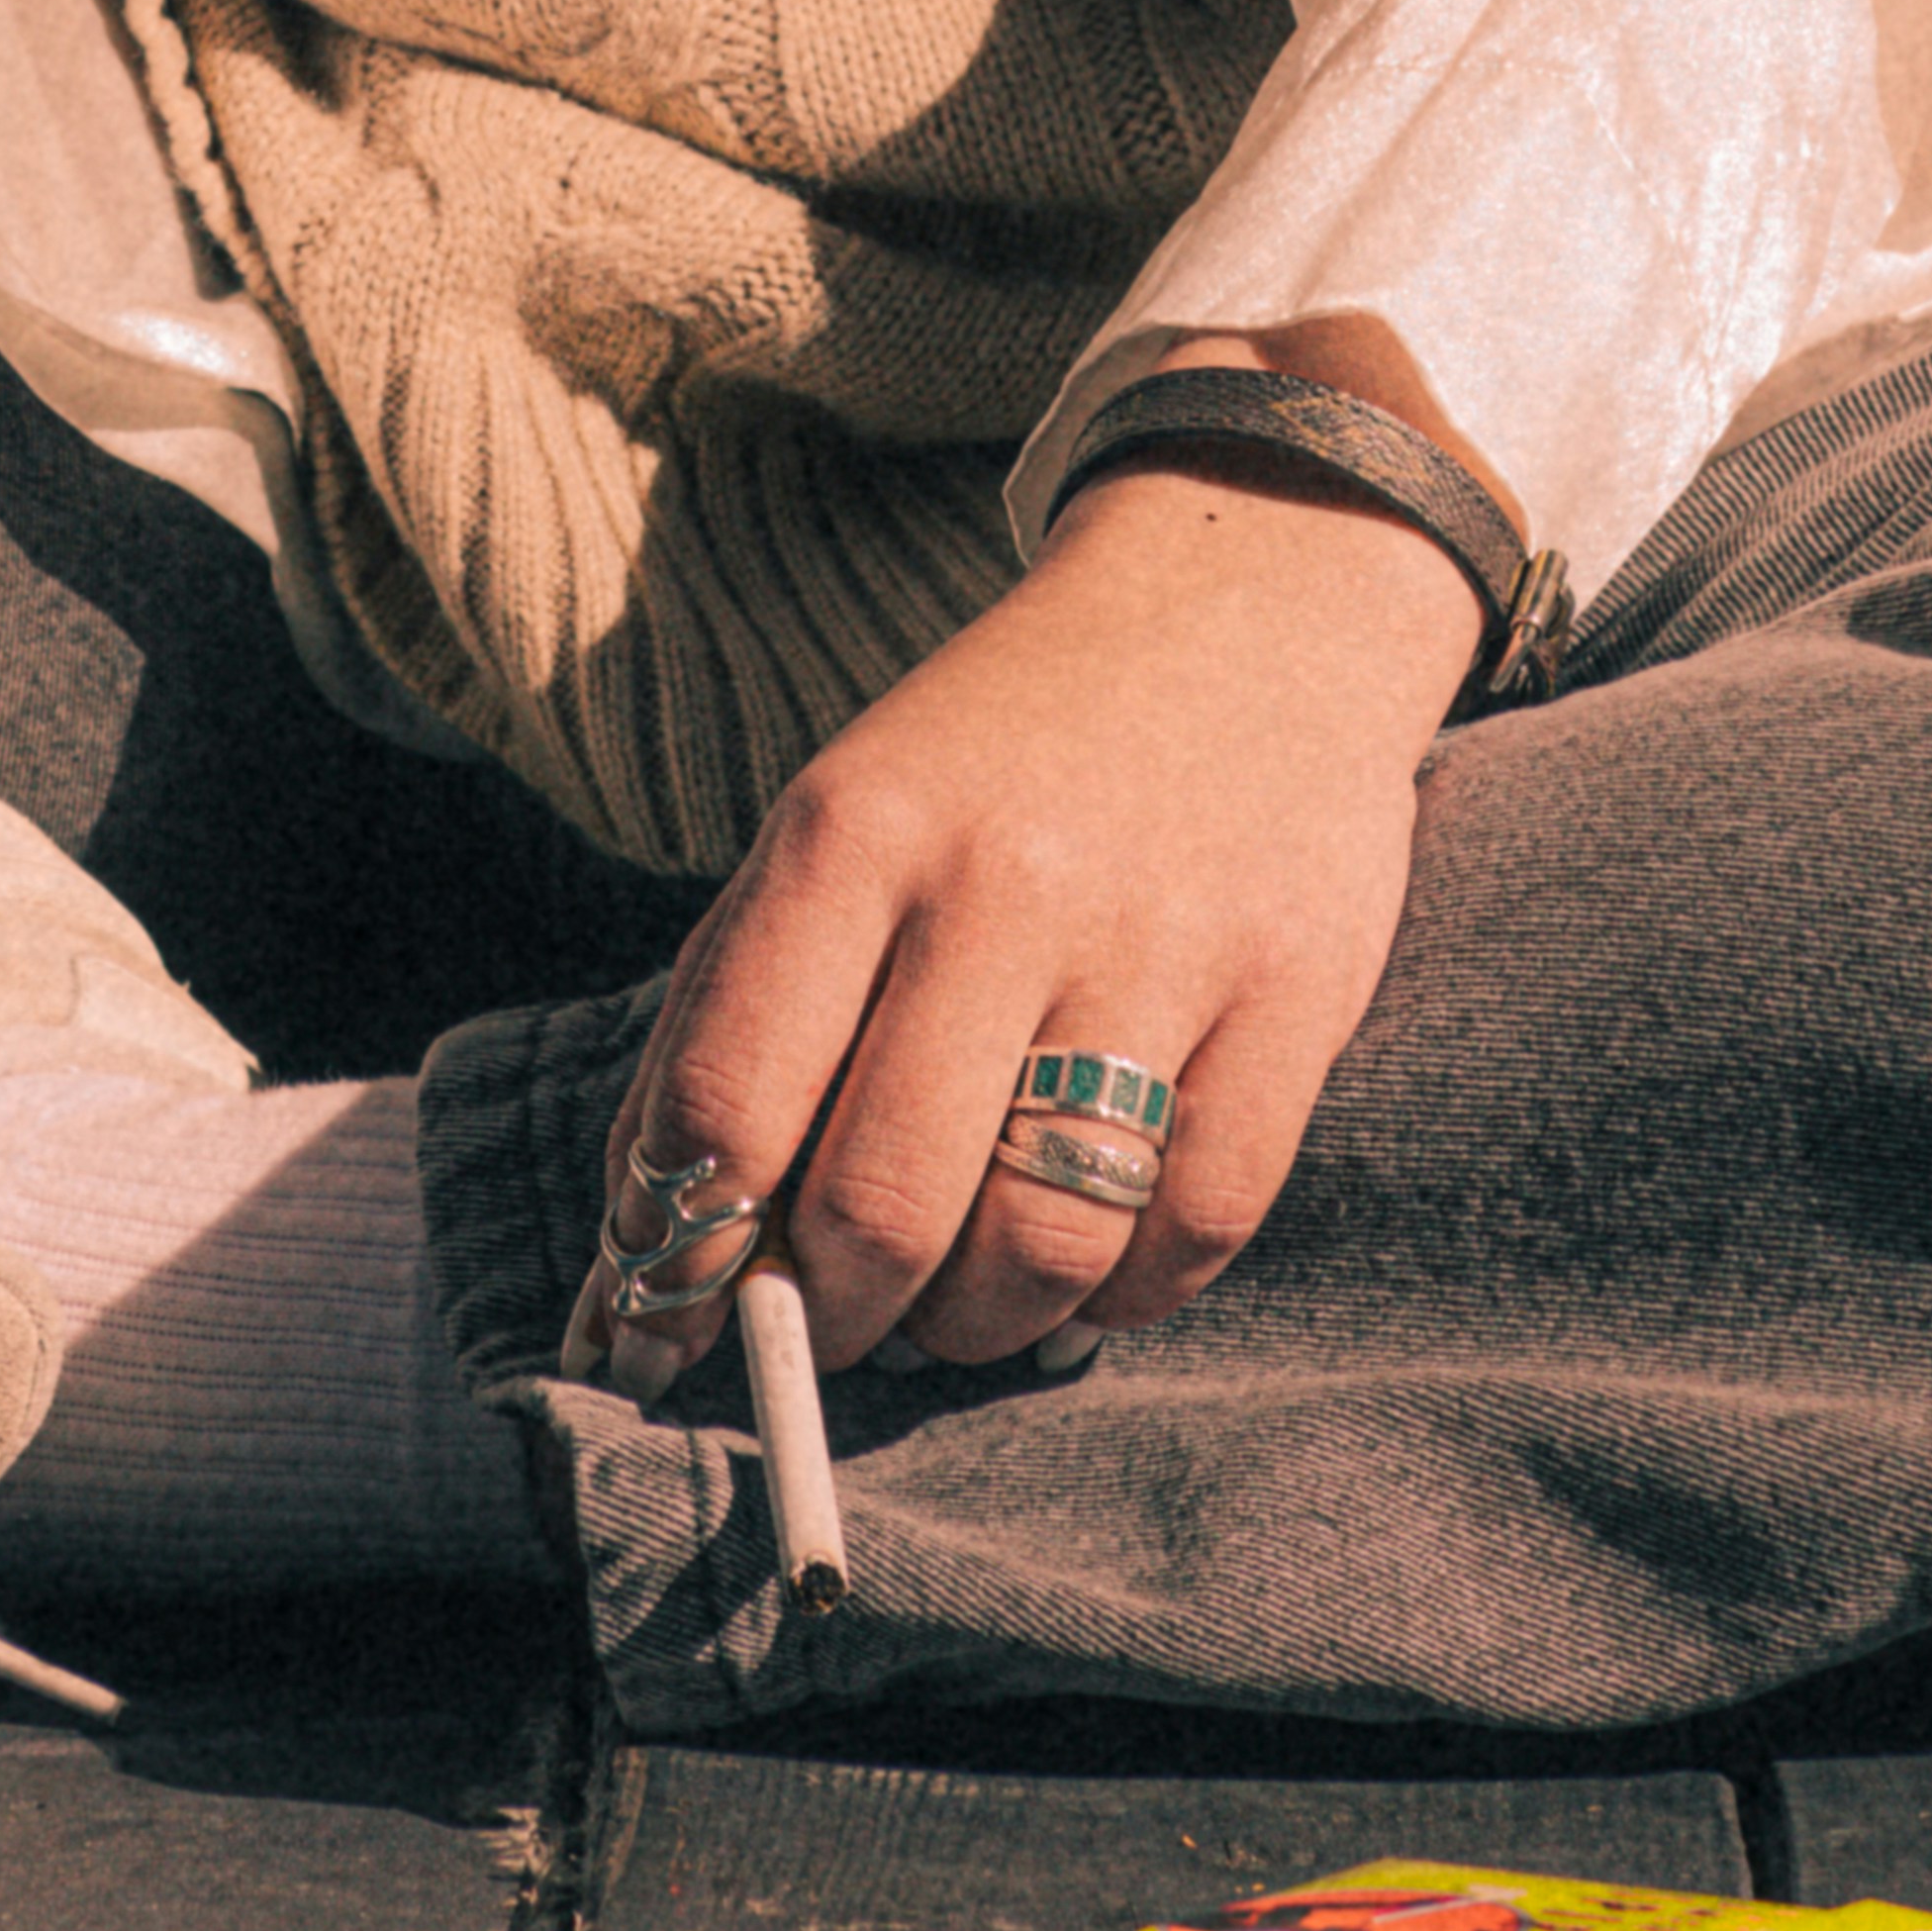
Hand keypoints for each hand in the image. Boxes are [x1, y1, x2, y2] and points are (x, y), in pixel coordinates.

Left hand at [567, 452, 1475, 1400]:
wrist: (1242, 596)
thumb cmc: (998, 757)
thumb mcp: (833, 831)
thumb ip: (728, 1031)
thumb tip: (635, 1276)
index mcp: (855, 832)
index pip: (729, 1108)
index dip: (679, 1259)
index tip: (668, 1334)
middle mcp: (1005, 881)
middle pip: (882, 1208)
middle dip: (833, 1320)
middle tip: (833, 1325)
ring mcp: (1162, 938)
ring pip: (1041, 1246)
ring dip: (976, 1326)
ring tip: (957, 1301)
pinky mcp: (1296, 990)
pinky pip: (1194, 1230)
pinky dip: (1124, 1296)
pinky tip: (1090, 1265)